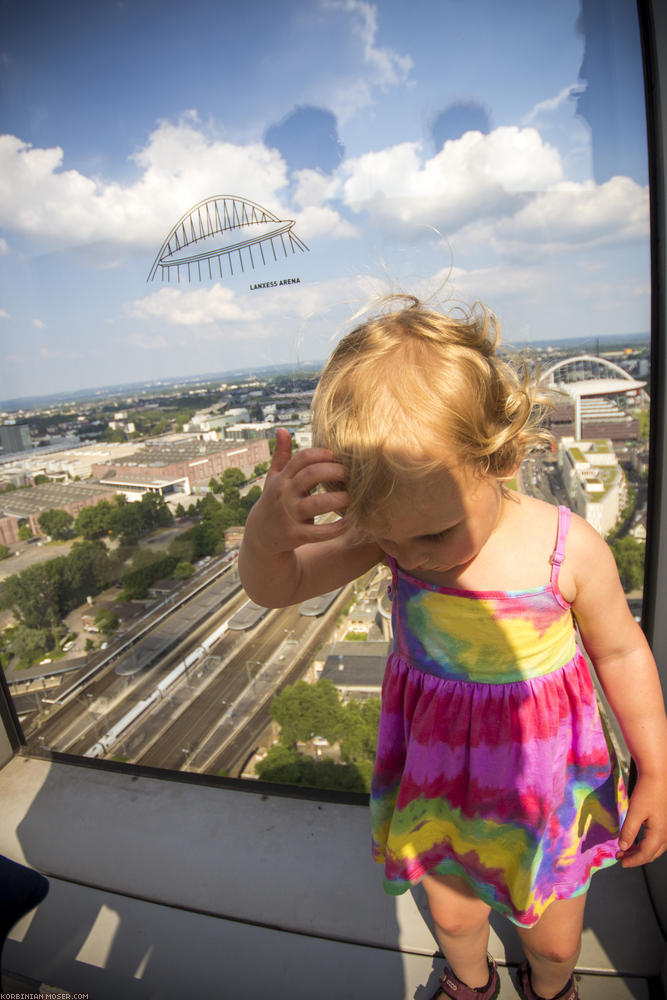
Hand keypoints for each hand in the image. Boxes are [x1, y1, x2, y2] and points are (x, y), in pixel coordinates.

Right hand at [248, 428, 348, 552]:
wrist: (260, 536)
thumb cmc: (274, 501)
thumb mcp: (274, 478)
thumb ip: (281, 455)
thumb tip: (282, 429)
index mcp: (283, 478)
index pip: (302, 458)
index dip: (321, 454)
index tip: (336, 457)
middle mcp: (285, 494)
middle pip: (311, 475)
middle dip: (334, 472)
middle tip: (351, 475)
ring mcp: (289, 515)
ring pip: (317, 503)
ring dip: (338, 499)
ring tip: (352, 498)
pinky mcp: (295, 535)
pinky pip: (319, 532)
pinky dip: (336, 528)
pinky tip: (349, 522)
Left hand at [616, 772, 666, 866]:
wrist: (657, 776)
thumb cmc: (647, 791)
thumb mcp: (635, 812)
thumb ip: (629, 831)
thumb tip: (623, 847)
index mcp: (660, 834)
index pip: (646, 854)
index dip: (633, 861)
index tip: (621, 862)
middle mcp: (666, 834)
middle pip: (651, 853)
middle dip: (636, 858)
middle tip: (621, 857)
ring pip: (655, 847)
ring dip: (641, 851)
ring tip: (626, 850)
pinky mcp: (665, 823)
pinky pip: (657, 840)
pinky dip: (646, 843)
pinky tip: (636, 840)